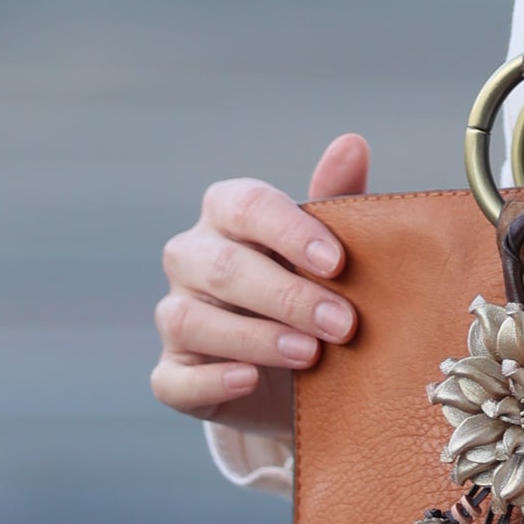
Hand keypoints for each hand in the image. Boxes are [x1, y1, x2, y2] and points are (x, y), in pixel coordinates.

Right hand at [151, 133, 369, 437]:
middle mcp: (190, 259)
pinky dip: (211, 380)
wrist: (303, 377)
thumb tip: (351, 143)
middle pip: (221, 265)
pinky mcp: (173, 374)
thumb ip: (337, 201)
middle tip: (344, 324)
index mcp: (226, 215)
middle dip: (287, 295)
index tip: (338, 262)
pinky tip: (250, 379)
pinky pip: (172, 379)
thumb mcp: (331, 252)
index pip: (245, 205)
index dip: (289, 231)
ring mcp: (176, 317)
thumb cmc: (314, 292)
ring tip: (310, 355)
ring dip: (254, 337)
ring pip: (189, 320)